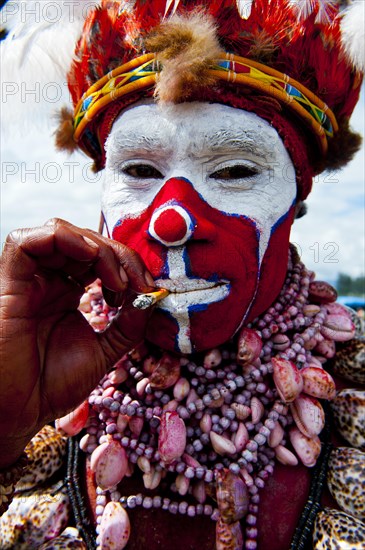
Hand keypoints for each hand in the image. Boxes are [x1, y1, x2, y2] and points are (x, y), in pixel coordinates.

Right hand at [0, 218, 153, 466]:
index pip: (98, 256)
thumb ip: (128, 324)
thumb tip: (153, 297)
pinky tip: (89, 257)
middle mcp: (47, 281)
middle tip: (138, 284)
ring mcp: (28, 281)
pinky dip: (61, 239)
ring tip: (116, 278)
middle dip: (118, 254)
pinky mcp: (8, 284)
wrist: (20, 414)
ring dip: (96, 246)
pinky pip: (25, 242)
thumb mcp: (104, 351)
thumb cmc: (53, 386)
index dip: (127, 263)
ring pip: (58, 233)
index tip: (147, 289)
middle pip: (84, 241)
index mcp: (67, 292)